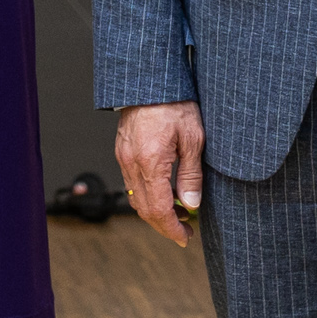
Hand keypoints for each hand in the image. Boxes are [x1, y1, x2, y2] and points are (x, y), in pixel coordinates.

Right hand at [115, 102, 206, 247]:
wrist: (150, 80)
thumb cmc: (174, 103)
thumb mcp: (194, 139)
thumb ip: (191, 175)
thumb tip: (191, 205)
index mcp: (151, 162)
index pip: (158, 209)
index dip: (172, 229)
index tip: (186, 237)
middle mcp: (132, 162)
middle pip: (143, 209)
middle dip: (164, 225)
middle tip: (185, 230)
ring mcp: (123, 157)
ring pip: (135, 198)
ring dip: (155, 211)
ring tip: (180, 212)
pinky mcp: (122, 150)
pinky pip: (132, 183)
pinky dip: (147, 195)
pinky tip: (164, 192)